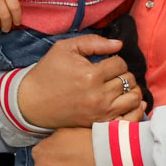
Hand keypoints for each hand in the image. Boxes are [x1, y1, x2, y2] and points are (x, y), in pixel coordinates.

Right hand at [14, 34, 142, 126]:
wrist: (32, 102)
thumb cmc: (47, 72)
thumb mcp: (64, 49)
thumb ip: (93, 42)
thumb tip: (119, 44)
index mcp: (90, 74)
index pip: (120, 63)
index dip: (115, 60)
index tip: (105, 63)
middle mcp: (98, 94)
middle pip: (128, 79)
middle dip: (123, 74)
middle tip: (111, 75)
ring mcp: (100, 111)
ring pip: (133, 98)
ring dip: (130, 90)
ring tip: (119, 87)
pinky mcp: (100, 123)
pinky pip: (128, 116)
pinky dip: (133, 108)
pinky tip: (125, 101)